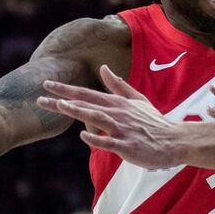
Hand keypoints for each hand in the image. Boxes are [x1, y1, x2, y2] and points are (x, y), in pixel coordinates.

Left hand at [37, 65, 180, 168]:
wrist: (174, 141)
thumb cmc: (154, 122)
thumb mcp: (137, 99)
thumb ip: (118, 85)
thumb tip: (103, 68)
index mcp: (117, 103)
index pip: (87, 93)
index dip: (66, 89)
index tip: (47, 84)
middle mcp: (117, 113)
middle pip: (86, 104)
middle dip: (63, 100)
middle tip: (40, 98)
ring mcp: (122, 129)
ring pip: (97, 118)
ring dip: (79, 111)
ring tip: (60, 106)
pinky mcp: (128, 146)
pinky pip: (110, 142)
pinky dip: (97, 138)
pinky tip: (83, 135)